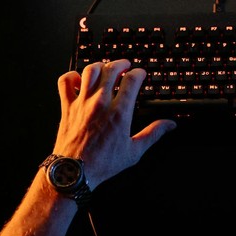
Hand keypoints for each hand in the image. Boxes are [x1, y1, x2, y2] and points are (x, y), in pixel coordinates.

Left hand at [54, 60, 175, 187]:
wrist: (74, 172)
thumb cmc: (103, 163)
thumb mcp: (134, 151)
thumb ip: (153, 134)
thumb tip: (169, 125)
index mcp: (119, 112)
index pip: (131, 80)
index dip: (138, 73)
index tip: (140, 74)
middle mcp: (100, 103)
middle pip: (111, 69)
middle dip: (121, 63)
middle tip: (125, 65)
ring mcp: (82, 102)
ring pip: (90, 71)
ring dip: (100, 66)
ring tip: (105, 67)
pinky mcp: (67, 106)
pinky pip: (65, 82)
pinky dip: (72, 76)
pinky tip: (78, 79)